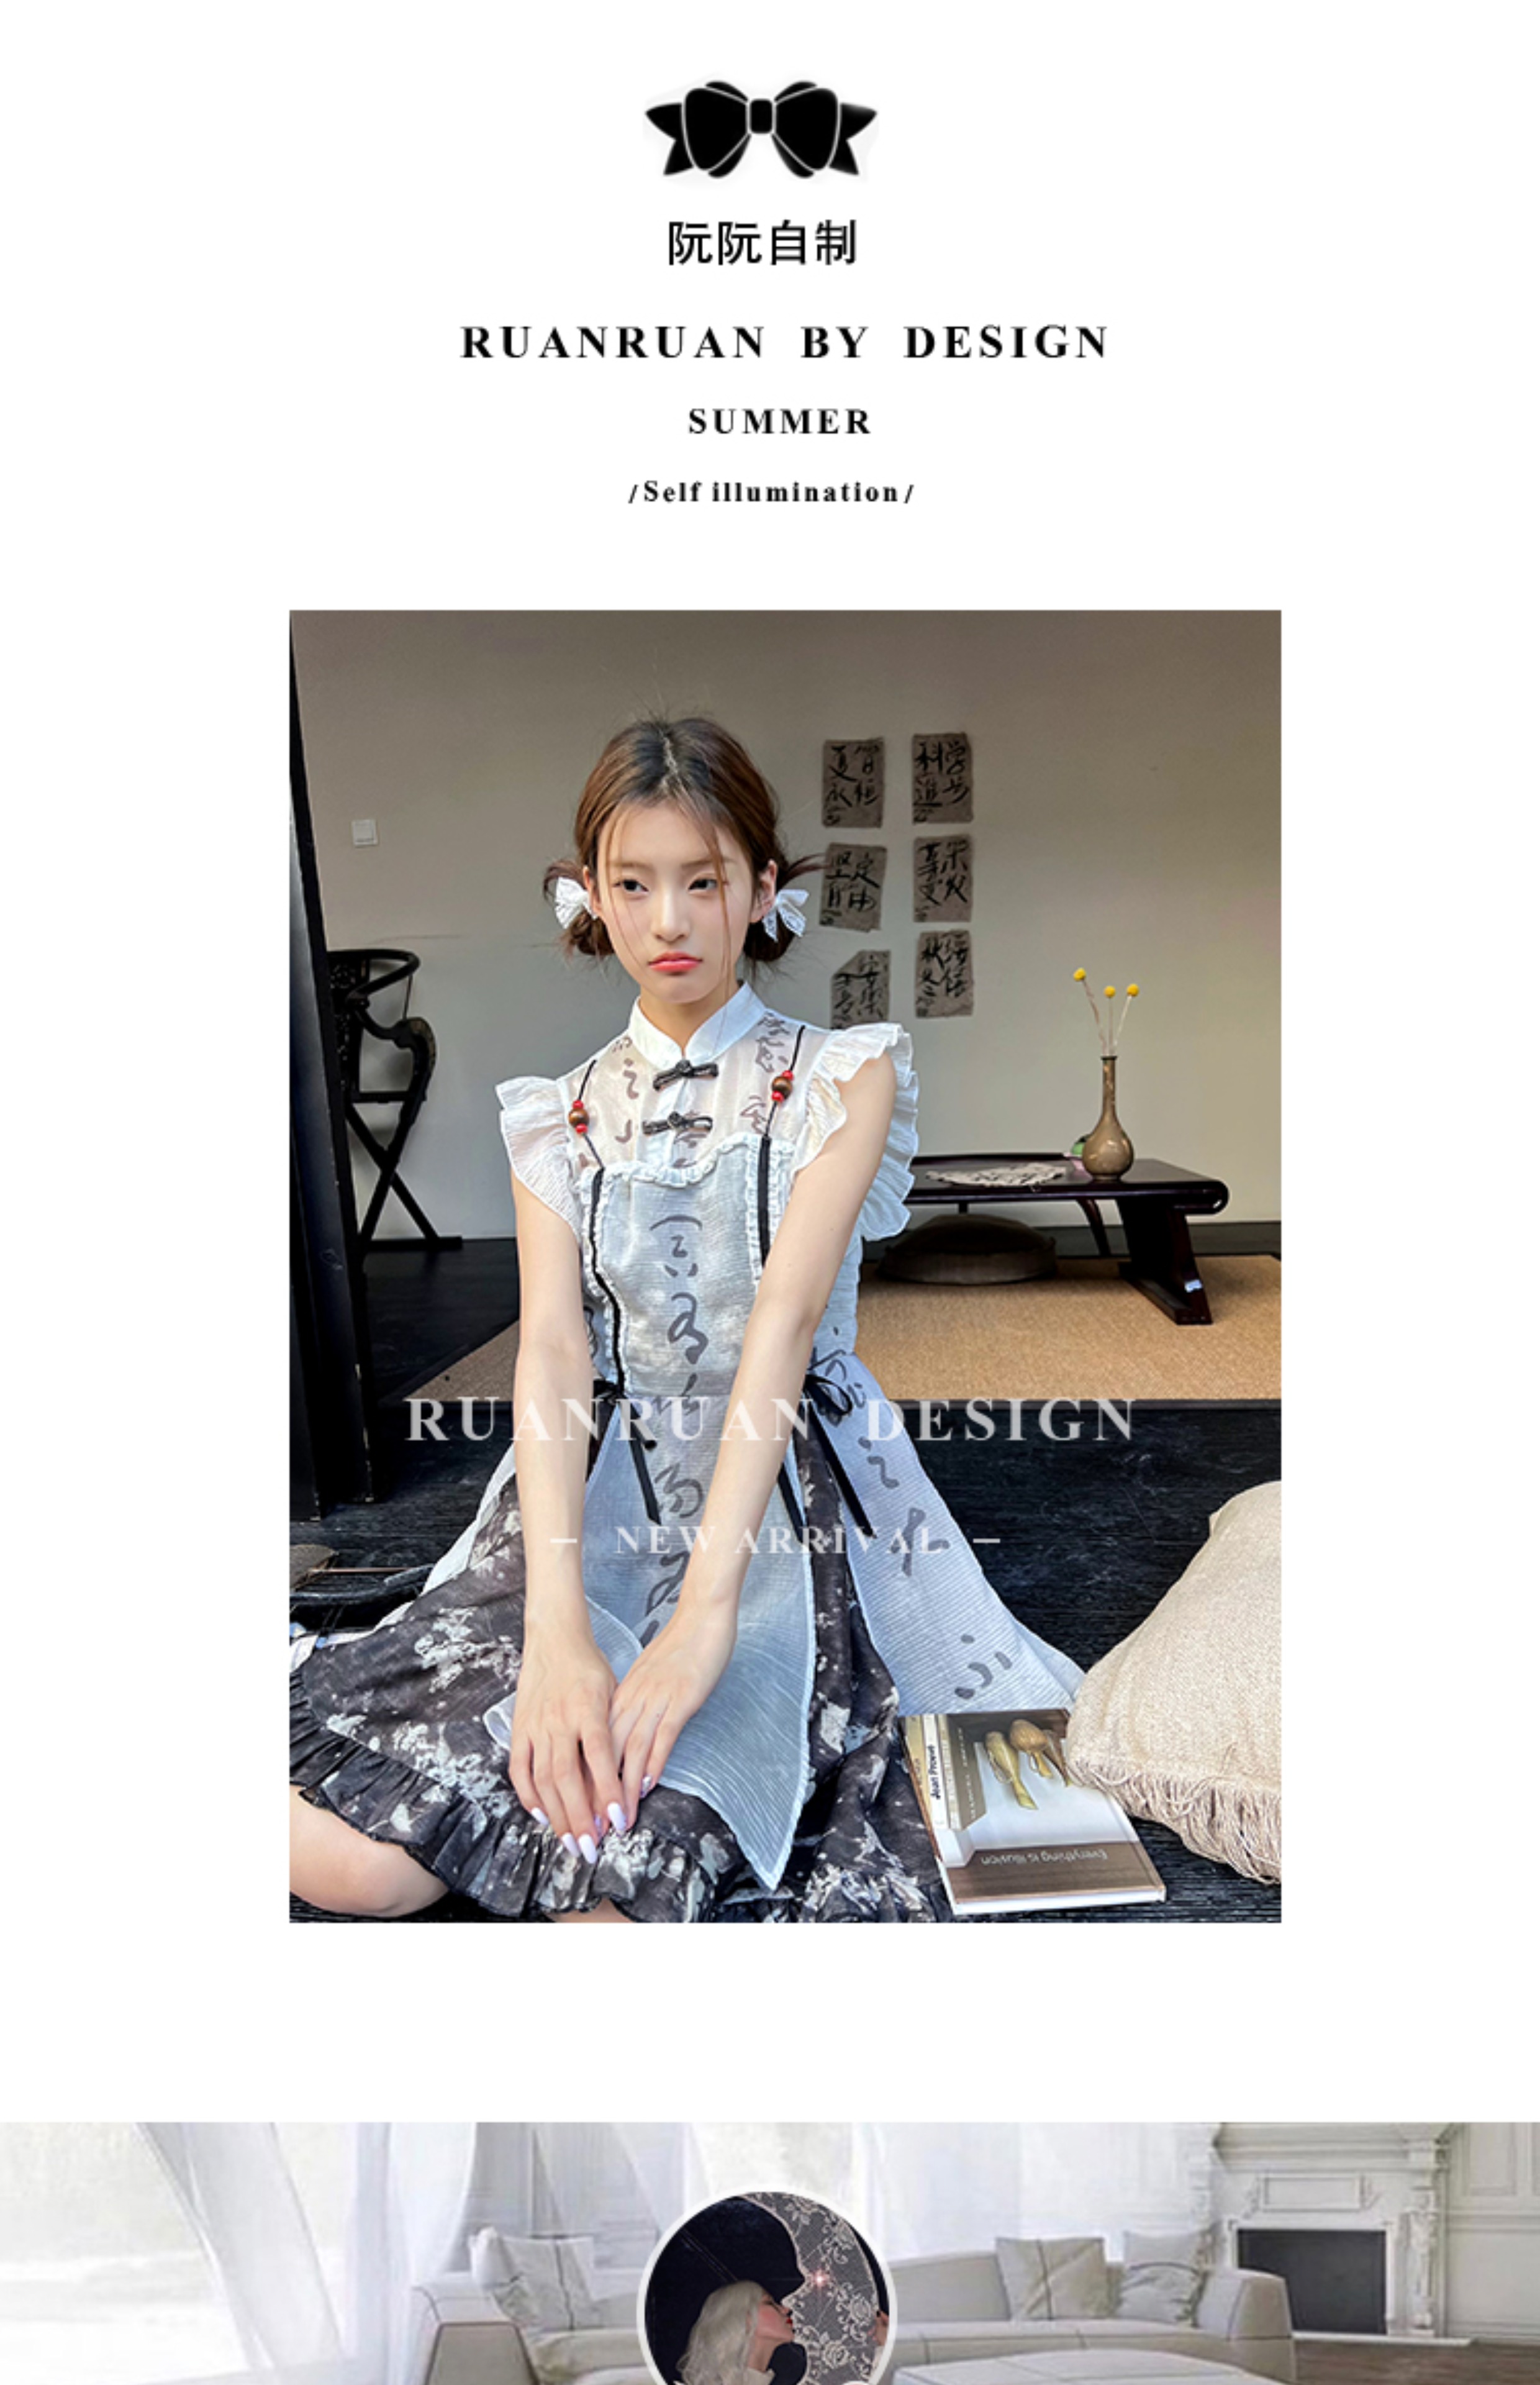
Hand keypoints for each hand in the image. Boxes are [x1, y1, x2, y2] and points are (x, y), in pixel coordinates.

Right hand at [506, 1619, 625, 1862]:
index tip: (618, 1821)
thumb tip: (625, 1770)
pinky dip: (529, 1795)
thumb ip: (614, 1728)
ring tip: (569, 1842)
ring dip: (557, 1815)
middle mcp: (560, 1721)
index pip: (600, 1757)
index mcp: (588, 1709)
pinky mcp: (519, 1729)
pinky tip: (541, 1816)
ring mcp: (536, 1726)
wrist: (553, 1638)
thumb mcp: (611, 1690)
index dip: (608, 1791)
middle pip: (568, 1777)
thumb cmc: (588, 1666)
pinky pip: (520, 1768)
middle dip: (580, 1817)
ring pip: (544, 1778)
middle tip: (591, 1849)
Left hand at [608, 1597, 737, 1823]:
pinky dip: (652, 1763)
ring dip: (623, 1788)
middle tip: (594, 1825)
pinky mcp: (679, 1699)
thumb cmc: (680, 1646)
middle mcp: (632, 1698)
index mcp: (623, 1694)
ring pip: (630, 1749)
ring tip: (620, 1819)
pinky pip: (661, 1735)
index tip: (581, 1808)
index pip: (596, 1742)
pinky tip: (647, 1785)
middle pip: (606, 1752)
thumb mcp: (649, 1677)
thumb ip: (636, 1703)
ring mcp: (655, 1699)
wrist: (702, 1616)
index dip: (588, 1778)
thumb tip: (627, 1732)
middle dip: (598, 1793)